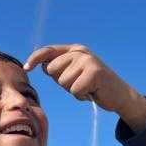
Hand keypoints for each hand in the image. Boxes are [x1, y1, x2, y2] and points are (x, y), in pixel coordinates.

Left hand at [24, 44, 145, 130]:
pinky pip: (75, 90)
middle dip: (62, 82)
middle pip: (52, 69)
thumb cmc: (93, 86)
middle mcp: (80, 52)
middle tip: (79, 83)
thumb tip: (42, 66)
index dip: (35, 58)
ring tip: (86, 88)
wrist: (119, 95)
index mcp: (74, 50)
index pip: (48, 51)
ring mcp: (88, 60)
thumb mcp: (74, 74)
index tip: (26, 68)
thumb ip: (60, 68)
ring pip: (63, 81)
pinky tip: (92, 92)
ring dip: (72, 90)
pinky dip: (81, 96)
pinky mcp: (94, 72)